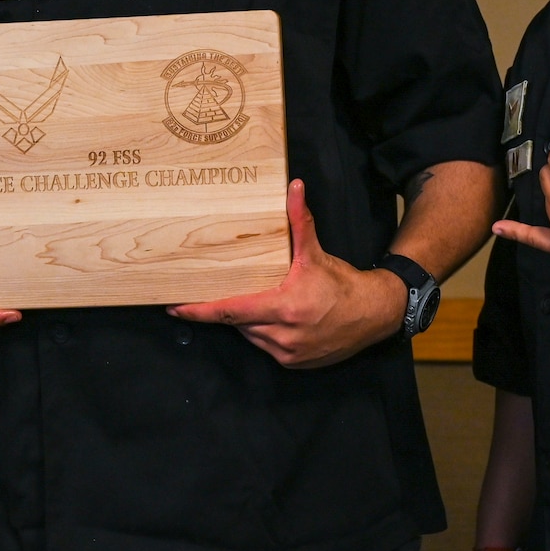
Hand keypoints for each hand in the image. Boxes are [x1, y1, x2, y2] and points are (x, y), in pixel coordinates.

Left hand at [168, 180, 406, 368]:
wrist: (374, 314)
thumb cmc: (341, 284)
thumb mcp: (315, 253)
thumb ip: (300, 221)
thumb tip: (293, 186)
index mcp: (283, 308)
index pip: (231, 311)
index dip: (200, 311)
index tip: (175, 308)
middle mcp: (283, 336)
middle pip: (239, 323)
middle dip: (230, 309)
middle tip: (224, 291)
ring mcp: (289, 354)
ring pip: (252, 336)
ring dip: (249, 321)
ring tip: (258, 300)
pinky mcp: (296, 364)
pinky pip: (267, 348)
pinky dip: (265, 333)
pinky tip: (276, 319)